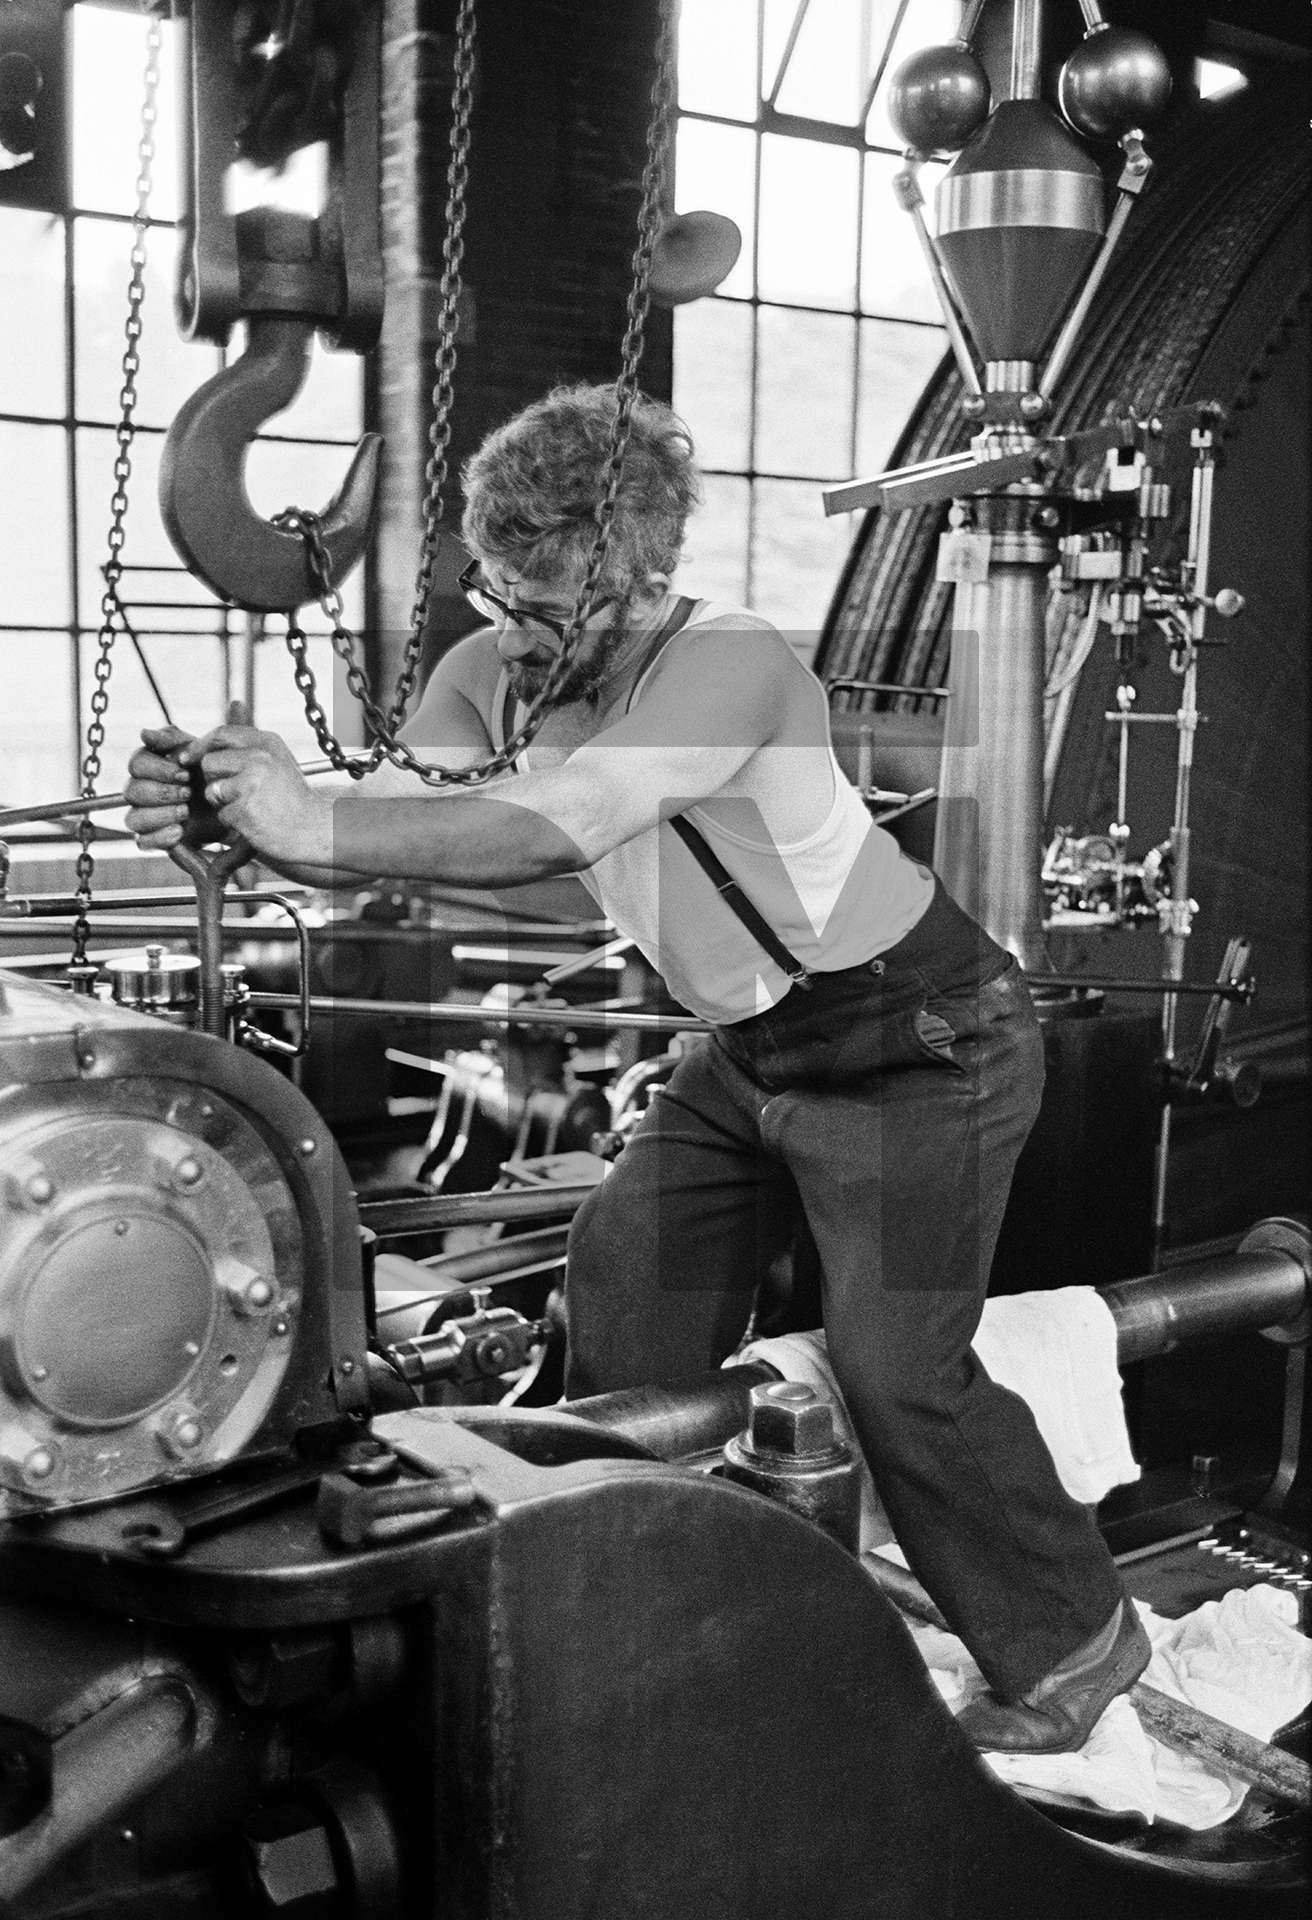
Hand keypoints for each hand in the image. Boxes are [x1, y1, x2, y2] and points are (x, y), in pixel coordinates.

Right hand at [124, 725, 221, 851]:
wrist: (232, 805)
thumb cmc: (211, 773)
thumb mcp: (198, 752)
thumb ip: (172, 740)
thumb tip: (144, 733)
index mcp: (148, 766)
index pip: (136, 764)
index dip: (159, 769)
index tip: (185, 774)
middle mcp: (141, 790)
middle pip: (132, 791)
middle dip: (162, 793)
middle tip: (188, 793)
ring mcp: (145, 815)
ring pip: (133, 818)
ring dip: (160, 814)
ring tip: (186, 812)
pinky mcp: (154, 838)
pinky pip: (143, 841)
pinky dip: (160, 836)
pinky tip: (180, 830)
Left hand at [186, 724, 330, 864]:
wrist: (315, 830)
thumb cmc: (295, 800)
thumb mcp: (278, 761)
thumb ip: (250, 746)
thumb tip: (226, 717)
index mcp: (267, 742)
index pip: (221, 733)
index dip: (201, 745)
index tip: (189, 757)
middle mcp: (260, 758)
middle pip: (209, 762)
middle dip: (214, 780)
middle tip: (236, 792)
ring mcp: (252, 783)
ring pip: (212, 790)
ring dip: (223, 803)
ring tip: (250, 807)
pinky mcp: (245, 808)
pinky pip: (222, 814)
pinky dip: (234, 822)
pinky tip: (256, 821)